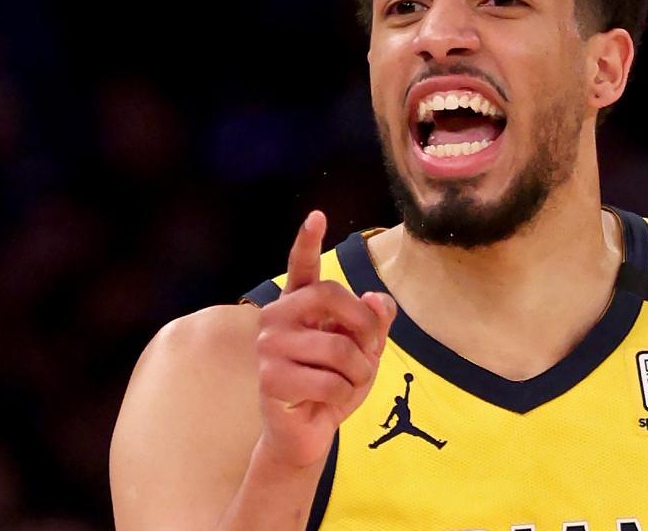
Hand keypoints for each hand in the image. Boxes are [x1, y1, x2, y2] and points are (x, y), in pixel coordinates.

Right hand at [254, 210, 395, 468]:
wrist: (308, 431)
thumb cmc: (334, 383)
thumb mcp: (365, 349)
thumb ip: (375, 321)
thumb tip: (379, 300)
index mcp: (299, 304)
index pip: (302, 267)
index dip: (308, 241)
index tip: (318, 216)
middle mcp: (277, 318)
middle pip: (333, 296)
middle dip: (366, 327)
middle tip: (370, 351)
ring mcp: (268, 346)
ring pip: (339, 349)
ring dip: (358, 372)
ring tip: (347, 383)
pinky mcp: (269, 378)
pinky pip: (330, 382)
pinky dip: (344, 396)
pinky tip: (326, 402)